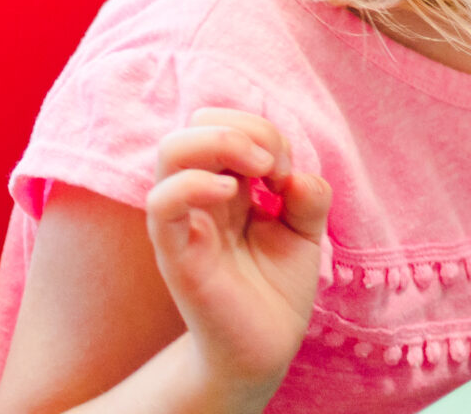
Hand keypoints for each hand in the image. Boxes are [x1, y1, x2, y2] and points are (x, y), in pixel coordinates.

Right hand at [144, 109, 331, 407]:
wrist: (265, 348)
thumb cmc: (276, 289)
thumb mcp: (305, 234)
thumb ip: (309, 197)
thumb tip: (298, 174)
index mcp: (227, 182)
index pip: (226, 122)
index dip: (262, 131)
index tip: (286, 172)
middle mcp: (199, 194)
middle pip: (197, 123)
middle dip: (245, 128)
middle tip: (275, 168)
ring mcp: (184, 220)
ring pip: (171, 149)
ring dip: (222, 142)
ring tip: (259, 172)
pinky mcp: (175, 253)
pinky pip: (162, 203)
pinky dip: (194, 183)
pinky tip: (231, 193)